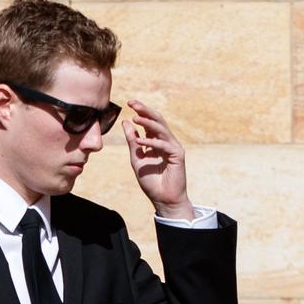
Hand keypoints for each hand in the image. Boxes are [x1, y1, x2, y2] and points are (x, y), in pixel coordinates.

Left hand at [121, 100, 193, 219]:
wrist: (163, 199)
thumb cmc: (151, 181)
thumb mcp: (136, 158)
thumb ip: (132, 141)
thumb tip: (125, 122)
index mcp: (156, 141)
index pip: (149, 122)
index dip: (141, 111)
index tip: (129, 103)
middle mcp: (166, 141)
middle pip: (157, 120)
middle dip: (145, 111)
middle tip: (133, 104)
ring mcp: (173, 147)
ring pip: (161, 129)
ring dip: (148, 123)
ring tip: (135, 118)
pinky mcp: (177, 155)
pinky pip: (164, 145)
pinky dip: (152, 141)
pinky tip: (141, 140)